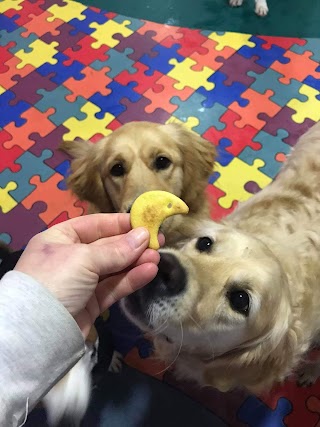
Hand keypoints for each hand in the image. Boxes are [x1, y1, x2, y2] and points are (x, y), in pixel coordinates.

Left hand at [15, 214, 160, 336]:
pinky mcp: (91, 302)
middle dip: (132, 244)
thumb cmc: (56, 279)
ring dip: (135, 262)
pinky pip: (113, 287)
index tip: (145, 222)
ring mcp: (81, 281)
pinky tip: (149, 271)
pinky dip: (131, 279)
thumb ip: (116, 249)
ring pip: (113, 268)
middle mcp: (70, 257)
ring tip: (157, 257)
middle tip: (158, 241)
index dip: (120, 223)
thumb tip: (144, 236)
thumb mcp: (84, 258)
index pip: (94, 225)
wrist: (36, 332)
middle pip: (107, 246)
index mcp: (60, 238)